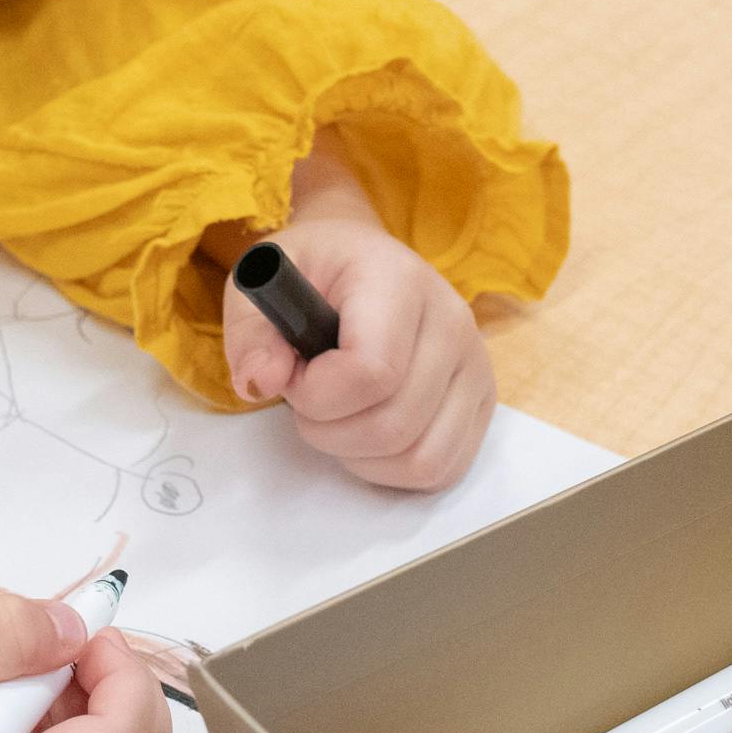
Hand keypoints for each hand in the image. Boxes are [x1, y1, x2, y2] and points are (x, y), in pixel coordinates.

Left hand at [226, 159, 492, 493]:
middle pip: (395, 426)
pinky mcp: (481, 401)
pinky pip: (442, 468)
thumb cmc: (312, 274)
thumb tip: (263, 383)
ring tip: (338, 416)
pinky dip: (393, 469)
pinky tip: (367, 435)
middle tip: (309, 399)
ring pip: (421, 458)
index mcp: (399, 280)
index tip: (293, 375)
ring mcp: (475, 364)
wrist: (360, 263)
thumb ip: (250, 334)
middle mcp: (452, 321)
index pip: (372, 372)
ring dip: (361, 456)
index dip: (316, 395)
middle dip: (329, 431)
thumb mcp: (260, 283)